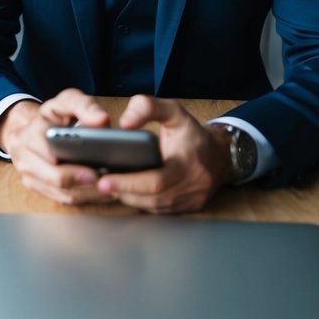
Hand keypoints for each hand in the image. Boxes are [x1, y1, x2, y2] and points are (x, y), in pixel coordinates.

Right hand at [0, 88, 114, 205]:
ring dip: (87, 193)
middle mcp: (23, 157)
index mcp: (29, 134)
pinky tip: (102, 192)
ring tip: (110, 188)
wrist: (31, 128)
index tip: (94, 170)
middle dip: (82, 182)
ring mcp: (28, 175)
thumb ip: (84, 105)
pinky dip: (84, 198)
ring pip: (61, 193)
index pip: (49, 152)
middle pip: (54, 178)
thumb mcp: (67, 101)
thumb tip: (101, 120)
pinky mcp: (37, 187)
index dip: (71, 165)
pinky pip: (62, 199)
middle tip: (105, 181)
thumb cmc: (53, 115)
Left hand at [95, 94, 233, 213]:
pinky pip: (158, 210)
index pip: (156, 181)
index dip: (129, 183)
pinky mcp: (186, 209)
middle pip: (151, 198)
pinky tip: (124, 192)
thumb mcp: (173, 111)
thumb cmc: (193, 133)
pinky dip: (140, 202)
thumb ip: (147, 108)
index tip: (105, 180)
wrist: (220, 155)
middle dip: (122, 192)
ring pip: (152, 207)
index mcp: (188, 164)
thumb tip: (125, 123)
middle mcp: (191, 188)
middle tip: (98, 183)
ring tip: (106, 186)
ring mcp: (189, 202)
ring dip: (128, 198)